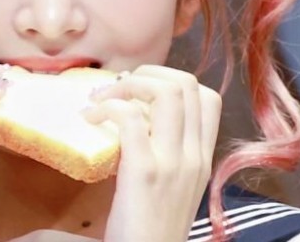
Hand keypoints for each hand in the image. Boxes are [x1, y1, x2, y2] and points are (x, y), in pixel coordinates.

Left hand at [83, 65, 221, 241]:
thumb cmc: (151, 229)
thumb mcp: (173, 187)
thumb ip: (167, 153)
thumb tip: (137, 116)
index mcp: (203, 158)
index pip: (208, 98)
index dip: (172, 81)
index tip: (141, 92)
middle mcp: (194, 156)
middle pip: (186, 84)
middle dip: (147, 73)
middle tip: (118, 88)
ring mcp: (173, 162)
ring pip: (165, 91)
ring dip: (127, 85)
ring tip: (102, 99)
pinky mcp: (145, 171)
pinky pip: (131, 117)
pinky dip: (107, 107)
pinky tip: (90, 118)